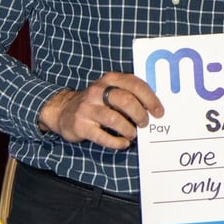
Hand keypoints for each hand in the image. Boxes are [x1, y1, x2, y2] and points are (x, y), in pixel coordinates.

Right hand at [38, 73, 163, 149]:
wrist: (63, 111)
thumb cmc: (97, 103)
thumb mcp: (111, 91)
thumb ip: (130, 95)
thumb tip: (154, 111)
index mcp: (110, 79)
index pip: (135, 84)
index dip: (150, 99)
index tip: (159, 112)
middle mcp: (97, 91)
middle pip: (125, 100)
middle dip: (140, 114)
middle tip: (145, 124)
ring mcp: (87, 108)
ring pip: (114, 119)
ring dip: (129, 129)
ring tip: (133, 134)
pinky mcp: (80, 125)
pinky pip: (102, 136)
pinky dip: (117, 142)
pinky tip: (123, 143)